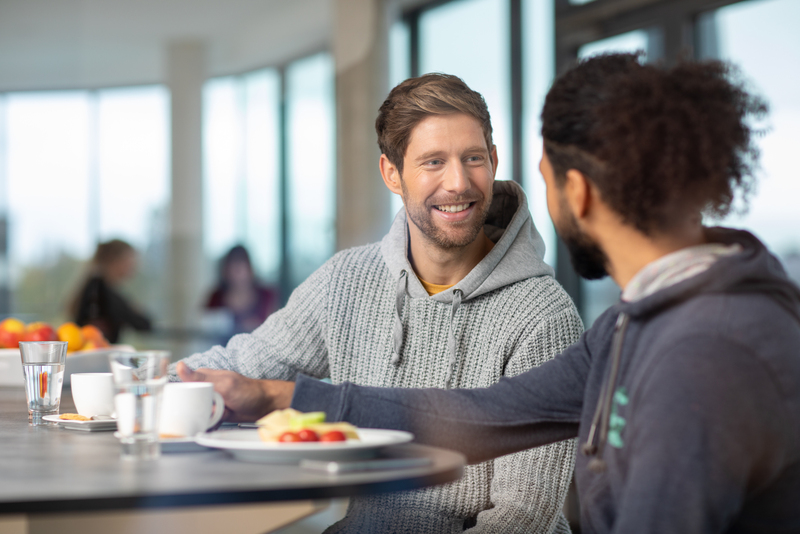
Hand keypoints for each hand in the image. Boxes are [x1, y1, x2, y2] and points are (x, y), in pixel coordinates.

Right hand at [176, 361, 294, 422]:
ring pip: (197, 414)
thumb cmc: (247, 391)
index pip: (182, 386)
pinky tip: (221, 419)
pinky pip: (206, 421)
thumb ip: (200, 378)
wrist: (264, 405)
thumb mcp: (223, 384)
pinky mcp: (215, 413)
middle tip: (213, 410)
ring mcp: (210, 402)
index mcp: (203, 377)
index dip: (181, 397)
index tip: (188, 403)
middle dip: (198, 411)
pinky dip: (213, 423)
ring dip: (207, 418)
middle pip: (189, 404)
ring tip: (222, 413)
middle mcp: (204, 389)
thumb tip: (180, 366)